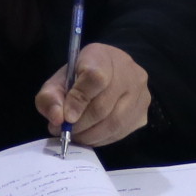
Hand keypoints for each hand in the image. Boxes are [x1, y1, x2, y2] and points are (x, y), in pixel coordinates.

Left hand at [36, 41, 150, 147]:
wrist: (112, 73)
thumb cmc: (81, 76)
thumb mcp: (60, 80)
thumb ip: (51, 96)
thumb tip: (57, 119)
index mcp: (103, 56)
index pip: (95, 78)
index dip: (78, 101)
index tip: (66, 117)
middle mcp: (129, 73)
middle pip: (104, 106)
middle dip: (80, 125)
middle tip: (64, 132)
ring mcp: (141, 94)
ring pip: (114, 123)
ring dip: (90, 135)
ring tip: (76, 136)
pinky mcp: (143, 113)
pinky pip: (121, 132)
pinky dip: (102, 139)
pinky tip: (91, 136)